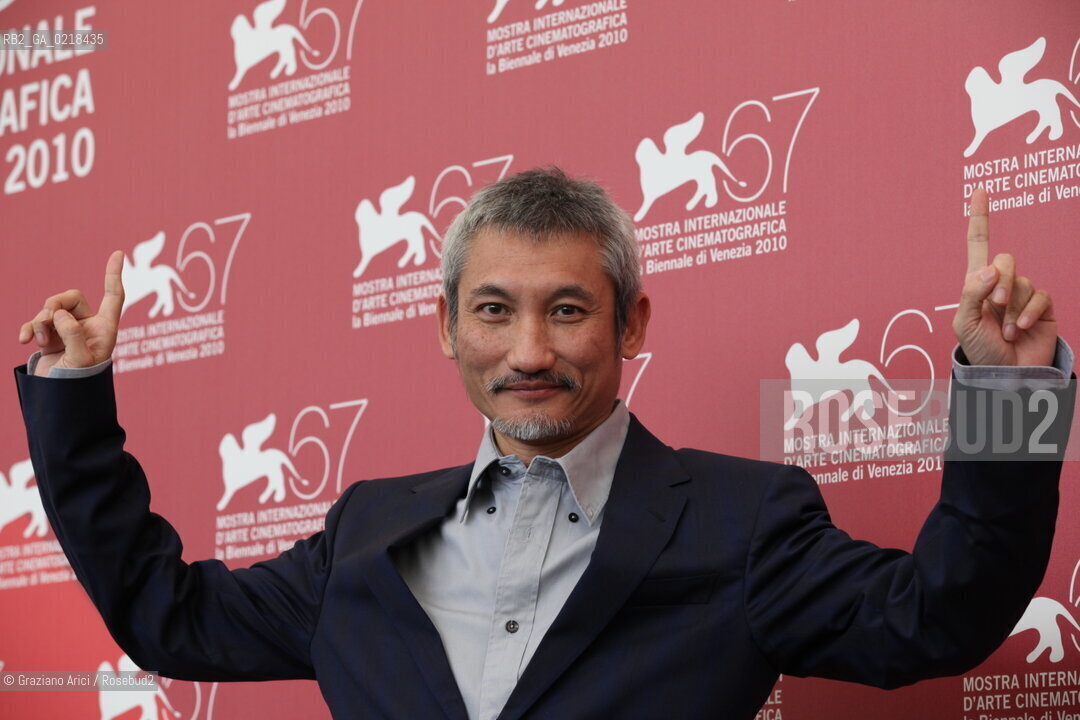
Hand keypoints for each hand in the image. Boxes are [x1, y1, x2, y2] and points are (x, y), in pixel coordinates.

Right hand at [17, 251, 125, 376]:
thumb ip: (72, 334)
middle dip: (55, 304)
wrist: (61, 398)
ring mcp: (67, 330)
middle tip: (47, 321)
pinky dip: (28, 328)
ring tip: (37, 341)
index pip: (113, 296)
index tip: (117, 254)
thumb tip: (59, 314)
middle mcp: (88, 326)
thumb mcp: (80, 360)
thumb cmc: (78, 382)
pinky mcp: (49, 337)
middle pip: (71, 297)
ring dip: (40, 321)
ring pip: (51, 309)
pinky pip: (36, 322)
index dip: (114, 275)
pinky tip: (23, 341)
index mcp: (105, 329)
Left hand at [953, 189, 1056, 366]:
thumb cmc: (980, 350)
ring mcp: (1023, 295)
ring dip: (1014, 308)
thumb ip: (972, 292)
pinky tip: (1022, 330)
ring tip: (1007, 331)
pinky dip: (1029, 312)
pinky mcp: (1043, 307)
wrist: (1005, 376)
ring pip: (1023, 281)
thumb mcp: (965, 322)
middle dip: (1000, 283)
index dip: (980, 218)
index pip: (978, 245)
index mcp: (976, 284)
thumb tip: (991, 268)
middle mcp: (1001, 285)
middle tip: (995, 307)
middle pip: (1005, 260)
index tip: (980, 190)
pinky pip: (1040, 295)